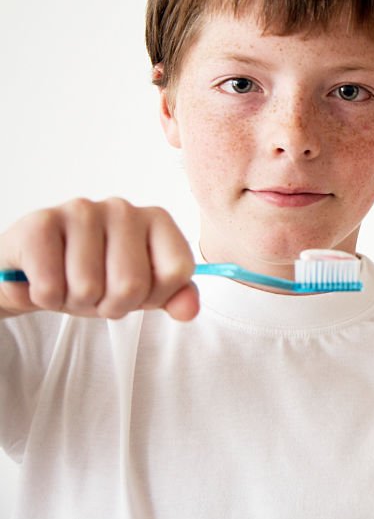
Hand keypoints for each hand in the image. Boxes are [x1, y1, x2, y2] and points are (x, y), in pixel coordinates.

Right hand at [0, 198, 198, 320]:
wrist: (39, 268)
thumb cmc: (99, 275)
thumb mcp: (144, 289)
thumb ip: (174, 296)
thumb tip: (189, 309)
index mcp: (157, 219)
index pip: (177, 271)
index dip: (156, 297)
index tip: (138, 292)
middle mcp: (123, 208)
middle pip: (132, 285)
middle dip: (112, 305)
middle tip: (98, 294)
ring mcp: (82, 211)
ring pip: (89, 288)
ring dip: (76, 302)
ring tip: (71, 285)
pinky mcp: (41, 222)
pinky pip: (50, 286)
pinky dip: (47, 298)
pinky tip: (47, 281)